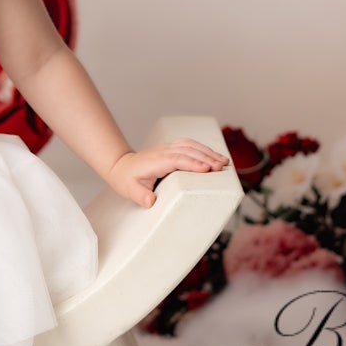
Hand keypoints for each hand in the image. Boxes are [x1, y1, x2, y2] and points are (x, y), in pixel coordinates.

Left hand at [107, 140, 229, 207]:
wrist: (121, 166)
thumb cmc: (127, 180)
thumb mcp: (130, 190)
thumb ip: (140, 196)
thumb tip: (151, 201)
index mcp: (155, 161)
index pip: (176, 159)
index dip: (192, 163)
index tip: (207, 169)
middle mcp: (163, 152)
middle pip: (188, 151)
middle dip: (206, 157)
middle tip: (222, 166)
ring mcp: (168, 148)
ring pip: (191, 145)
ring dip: (208, 152)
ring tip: (224, 161)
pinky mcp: (172, 149)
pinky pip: (190, 145)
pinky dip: (203, 148)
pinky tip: (214, 155)